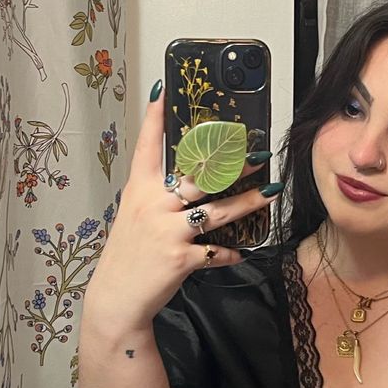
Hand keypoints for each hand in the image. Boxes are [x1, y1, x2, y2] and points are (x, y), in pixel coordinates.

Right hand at [84, 82, 279, 331]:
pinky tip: (240, 253)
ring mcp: (168, 231)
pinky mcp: (181, 258)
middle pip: (198, 177)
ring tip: (270, 193)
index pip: (147, 147)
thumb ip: (157, 198)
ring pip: (217, 212)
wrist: (117, 298)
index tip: (166, 89)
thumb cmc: (128, 257)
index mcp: (140, 191)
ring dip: (248, 203)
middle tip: (258, 152)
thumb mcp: (135, 218)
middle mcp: (154, 205)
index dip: (156, 118)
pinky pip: (215, 251)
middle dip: (231, 164)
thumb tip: (186, 185)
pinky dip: (229, 253)